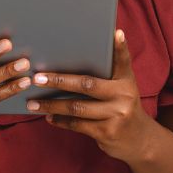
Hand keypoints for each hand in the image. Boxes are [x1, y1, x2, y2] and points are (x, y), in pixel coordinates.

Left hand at [28, 29, 155, 162]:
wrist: (139, 140)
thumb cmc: (121, 107)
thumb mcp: (121, 90)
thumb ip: (105, 77)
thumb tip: (69, 62)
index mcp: (127, 81)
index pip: (123, 61)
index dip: (120, 47)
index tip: (115, 32)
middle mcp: (124, 96)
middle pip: (87, 84)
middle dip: (59, 81)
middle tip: (37, 78)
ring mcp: (116, 115)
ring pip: (77, 107)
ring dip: (52, 105)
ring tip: (33, 103)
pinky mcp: (107, 132)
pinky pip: (78, 124)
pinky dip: (60, 121)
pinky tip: (48, 117)